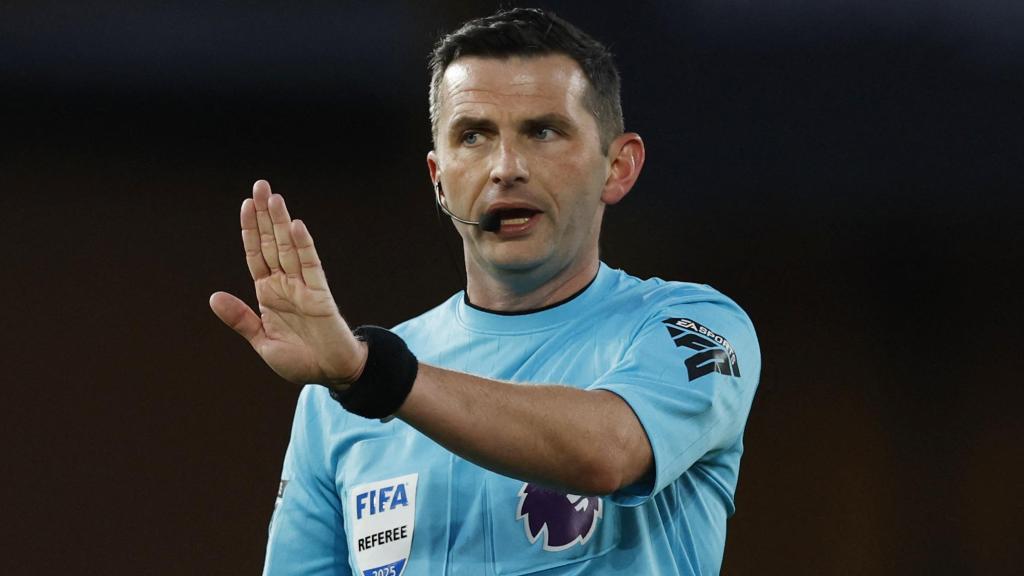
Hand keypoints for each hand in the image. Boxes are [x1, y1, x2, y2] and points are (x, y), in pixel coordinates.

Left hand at [210, 180, 366, 386]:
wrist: (330, 375)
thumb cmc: (299, 361)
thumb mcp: (262, 343)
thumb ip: (241, 319)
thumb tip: (213, 296)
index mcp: (268, 294)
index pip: (256, 254)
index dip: (251, 230)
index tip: (246, 205)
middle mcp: (285, 284)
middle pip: (272, 243)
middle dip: (266, 215)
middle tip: (260, 185)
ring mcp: (303, 287)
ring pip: (289, 248)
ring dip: (281, 222)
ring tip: (274, 197)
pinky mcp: (320, 294)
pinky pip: (310, 265)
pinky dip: (303, 246)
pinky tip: (296, 226)